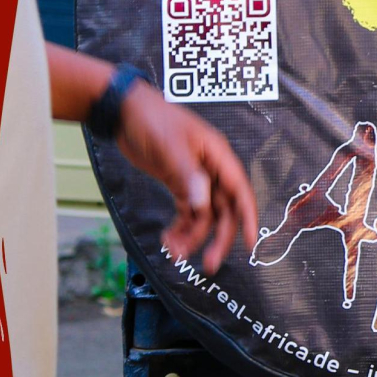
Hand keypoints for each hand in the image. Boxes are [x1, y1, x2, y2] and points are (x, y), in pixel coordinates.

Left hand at [116, 85, 258, 274]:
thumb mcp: (170, 147)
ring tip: (176, 254)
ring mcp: (195, 178)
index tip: (250, 244)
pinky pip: (186, 212)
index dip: (247, 218)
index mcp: (218, 157)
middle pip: (223, 210)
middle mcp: (211, 170)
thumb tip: (202, 204)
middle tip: (209, 265)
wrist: (126, 112)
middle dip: (217, 238)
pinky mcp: (179, 183)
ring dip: (192, 237)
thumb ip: (188, 175)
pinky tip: (168, 239)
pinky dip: (179, 228)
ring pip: (203, 215)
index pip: (239, 191)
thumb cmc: (153, 120)